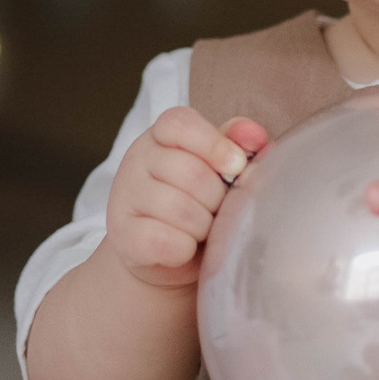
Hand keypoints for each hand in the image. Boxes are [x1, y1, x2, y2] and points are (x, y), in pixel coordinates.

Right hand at [103, 107, 270, 289]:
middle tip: (216, 210)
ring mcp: (125, 197)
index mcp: (161, 135)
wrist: (165, 256)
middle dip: (217, 198)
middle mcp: (137, 159)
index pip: (181, 124)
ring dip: (203, 227)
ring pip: (179, 209)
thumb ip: (236, 146)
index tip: (236, 166)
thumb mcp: (218, 170)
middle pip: (191, 172)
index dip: (214, 145)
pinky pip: (163, 241)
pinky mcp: (123, 236)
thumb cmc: (198, 204)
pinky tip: (184, 247)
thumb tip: (255, 137)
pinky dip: (184, 249)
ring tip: (201, 230)